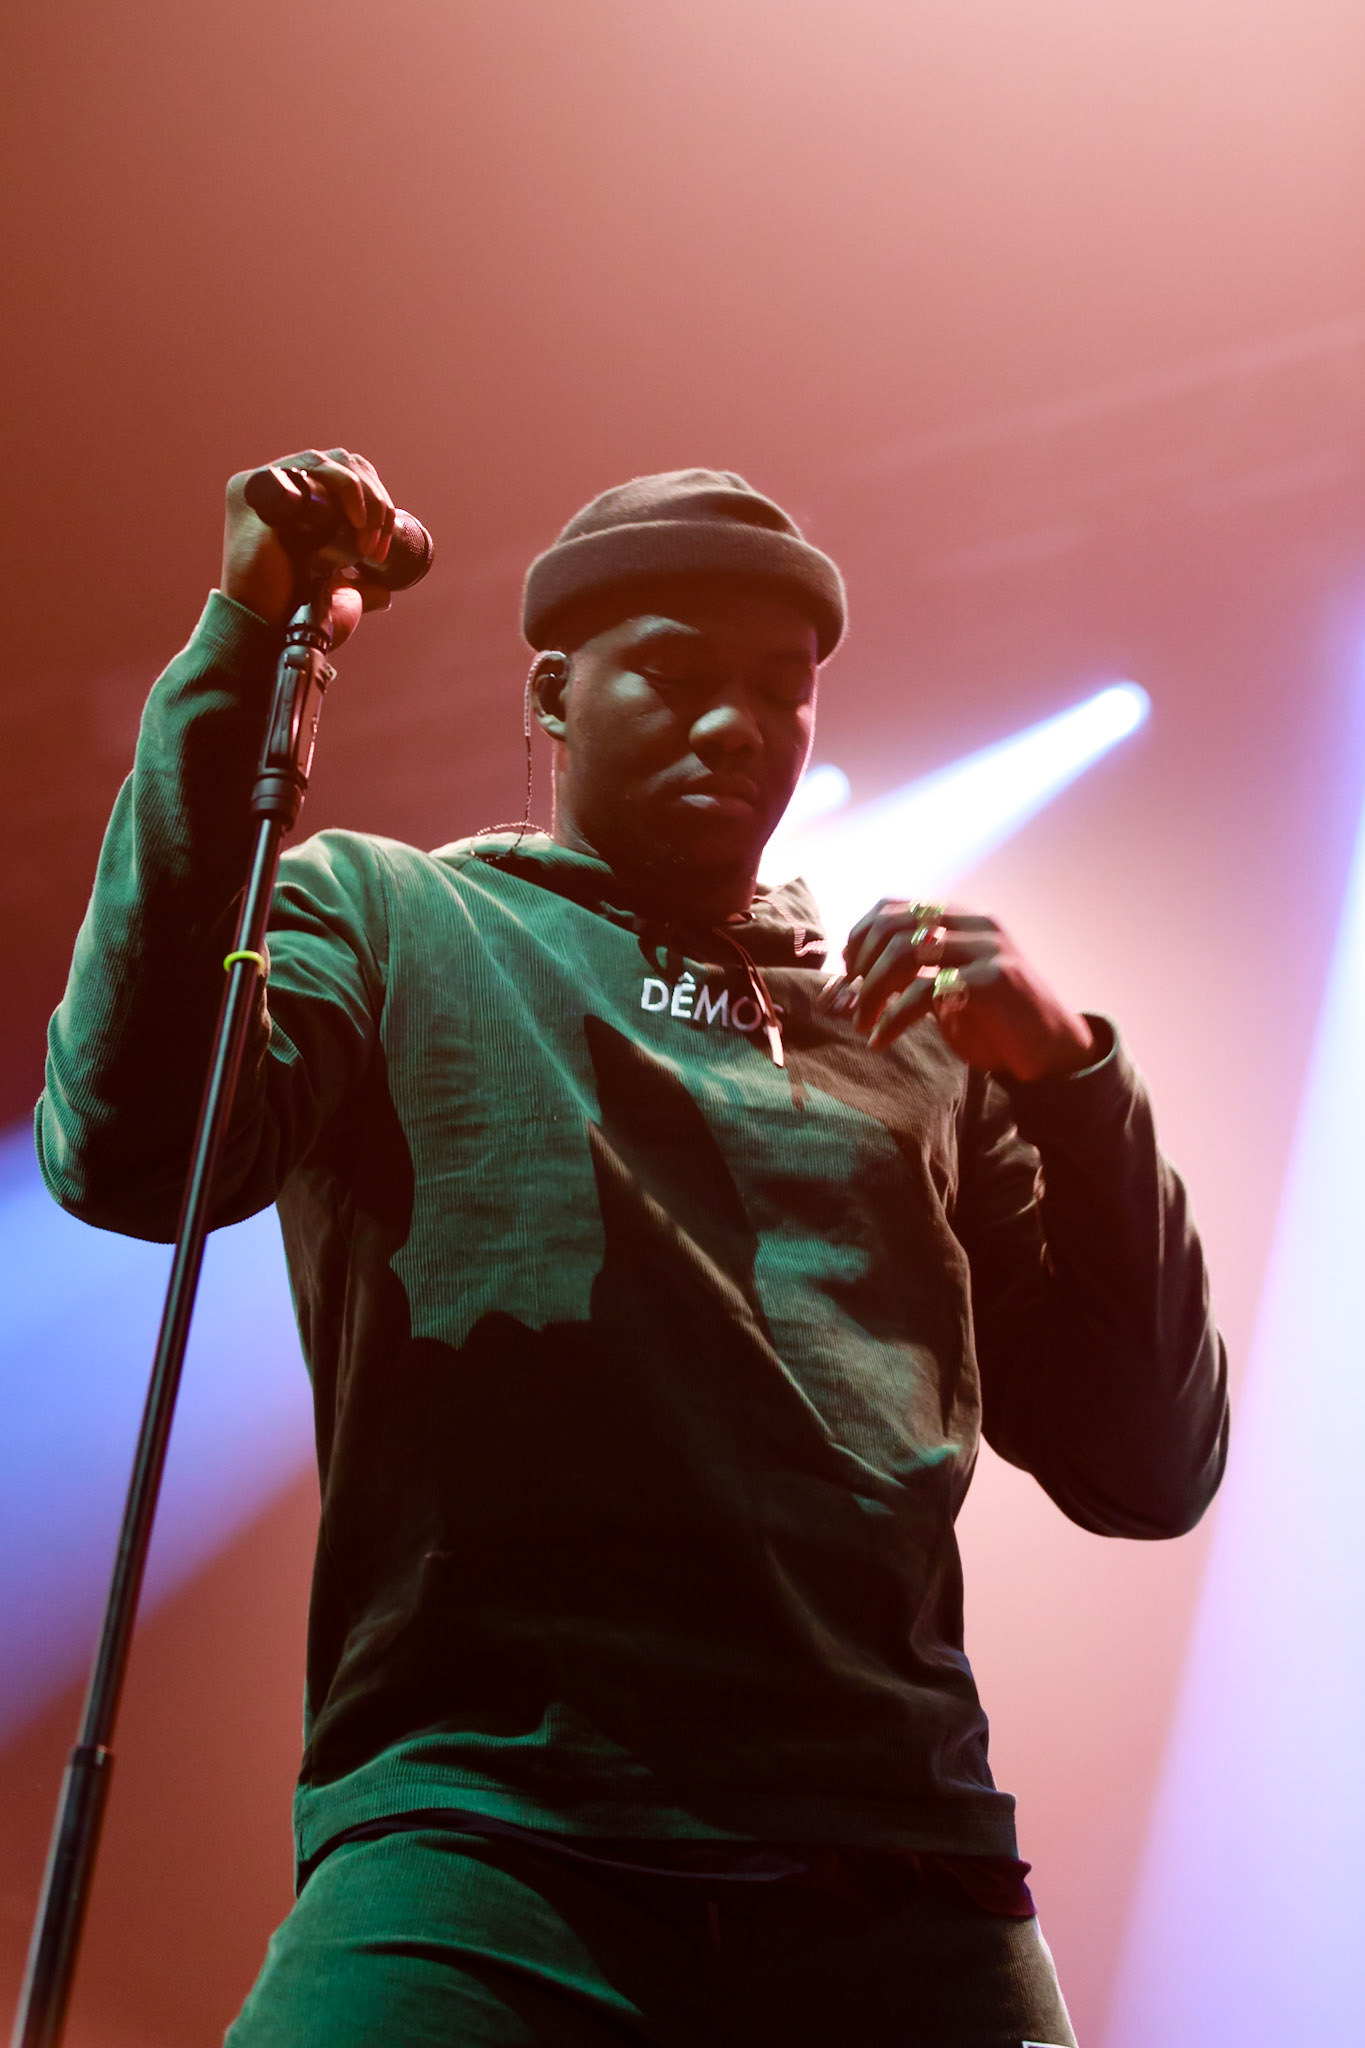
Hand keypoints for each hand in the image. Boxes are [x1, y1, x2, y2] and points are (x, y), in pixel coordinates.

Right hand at [219, 448, 395, 646]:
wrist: (269, 635)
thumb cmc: (297, 620)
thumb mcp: (335, 599)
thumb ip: (358, 591)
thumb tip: (383, 592)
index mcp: (296, 507)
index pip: (346, 478)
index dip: (375, 501)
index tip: (383, 546)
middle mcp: (278, 489)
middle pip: (343, 465)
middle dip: (376, 501)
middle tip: (379, 546)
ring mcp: (266, 485)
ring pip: (333, 462)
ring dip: (367, 496)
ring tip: (369, 541)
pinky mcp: (257, 489)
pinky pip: (313, 466)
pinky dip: (345, 485)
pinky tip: (357, 519)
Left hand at [819, 899, 1096, 1081]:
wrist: (1054, 1053)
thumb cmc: (997, 1023)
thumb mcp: (950, 988)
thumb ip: (916, 973)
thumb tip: (855, 976)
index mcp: (962, 919)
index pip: (893, 907)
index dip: (859, 936)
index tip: (848, 972)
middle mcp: (975, 925)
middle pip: (894, 926)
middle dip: (862, 966)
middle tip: (852, 1002)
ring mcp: (988, 949)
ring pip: (906, 952)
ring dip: (873, 991)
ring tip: (863, 1023)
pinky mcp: (994, 981)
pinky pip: (926, 991)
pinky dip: (894, 1018)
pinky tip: (882, 1040)